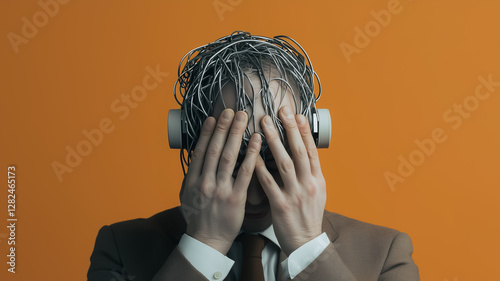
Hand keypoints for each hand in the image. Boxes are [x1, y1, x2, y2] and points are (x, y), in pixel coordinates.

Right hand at [180, 109, 261, 253]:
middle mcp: (205, 182)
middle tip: (231, 110)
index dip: (207, 133)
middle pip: (215, 150)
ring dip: (236, 135)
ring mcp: (220, 190)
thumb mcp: (187, 194)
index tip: (213, 117)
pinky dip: (251, 155)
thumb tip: (196, 156)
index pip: (200, 151)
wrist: (207, 240)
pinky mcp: (236, 198)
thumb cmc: (198, 217)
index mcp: (193, 180)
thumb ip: (192, 175)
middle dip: (223, 128)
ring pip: (229, 157)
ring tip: (243, 118)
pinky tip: (258, 141)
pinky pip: (245, 173)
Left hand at [255, 106, 326, 255]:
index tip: (296, 114)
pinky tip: (252, 154)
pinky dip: (260, 167)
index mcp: (318, 180)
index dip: (304, 131)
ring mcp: (295, 194)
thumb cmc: (308, 216)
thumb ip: (310, 172)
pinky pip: (268, 183)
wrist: (305, 243)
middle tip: (280, 110)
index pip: (312, 150)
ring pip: (285, 163)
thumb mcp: (317, 192)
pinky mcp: (281, 205)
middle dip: (289, 129)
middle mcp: (309, 184)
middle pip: (300, 151)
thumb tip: (304, 150)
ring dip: (274, 141)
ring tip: (264, 124)